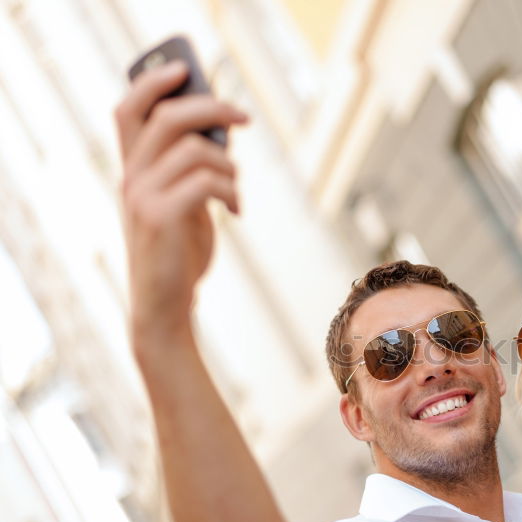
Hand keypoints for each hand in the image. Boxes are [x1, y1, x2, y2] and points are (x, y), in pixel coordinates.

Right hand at [115, 60, 247, 343]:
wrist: (165, 302)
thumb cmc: (178, 251)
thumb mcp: (183, 203)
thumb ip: (190, 170)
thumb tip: (220, 133)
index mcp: (131, 169)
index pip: (128, 109)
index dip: (153, 83)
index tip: (186, 69)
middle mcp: (130, 177)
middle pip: (169, 118)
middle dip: (212, 110)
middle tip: (243, 119)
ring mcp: (142, 197)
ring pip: (197, 151)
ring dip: (229, 166)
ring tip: (235, 189)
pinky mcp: (161, 217)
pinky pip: (206, 182)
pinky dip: (231, 190)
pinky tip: (235, 210)